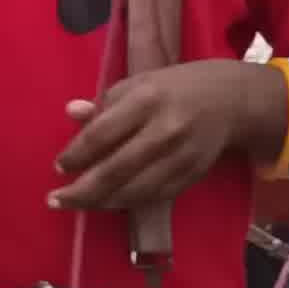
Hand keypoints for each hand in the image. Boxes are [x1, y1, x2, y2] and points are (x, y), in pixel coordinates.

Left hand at [55, 59, 278, 212]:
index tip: (59, 166)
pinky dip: (127, 203)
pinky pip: (153, 197)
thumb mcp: (140, 82)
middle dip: (82, 190)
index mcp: (148, 99)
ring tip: (77, 205)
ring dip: (101, 202)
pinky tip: (107, 203)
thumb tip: (72, 113)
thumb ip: (106, 102)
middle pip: (116, 169)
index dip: (77, 154)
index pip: (102, 133)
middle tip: (56, 200)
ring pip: (134, 190)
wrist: (232, 100)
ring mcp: (181, 156)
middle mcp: (165, 129)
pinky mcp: (191, 175)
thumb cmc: (176, 88)